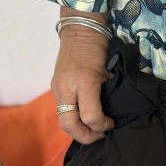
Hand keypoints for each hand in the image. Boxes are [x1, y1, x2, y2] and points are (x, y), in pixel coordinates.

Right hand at [51, 26, 114, 143]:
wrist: (79, 30)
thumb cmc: (97, 48)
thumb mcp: (108, 71)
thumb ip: (107, 93)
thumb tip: (110, 113)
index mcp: (85, 82)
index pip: (90, 116)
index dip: (102, 126)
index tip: (111, 123)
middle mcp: (67, 88)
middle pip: (69, 125)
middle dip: (85, 136)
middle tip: (99, 134)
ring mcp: (57, 88)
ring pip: (63, 121)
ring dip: (78, 130)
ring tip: (93, 129)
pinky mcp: (54, 87)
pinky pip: (62, 110)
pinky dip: (73, 119)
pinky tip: (84, 119)